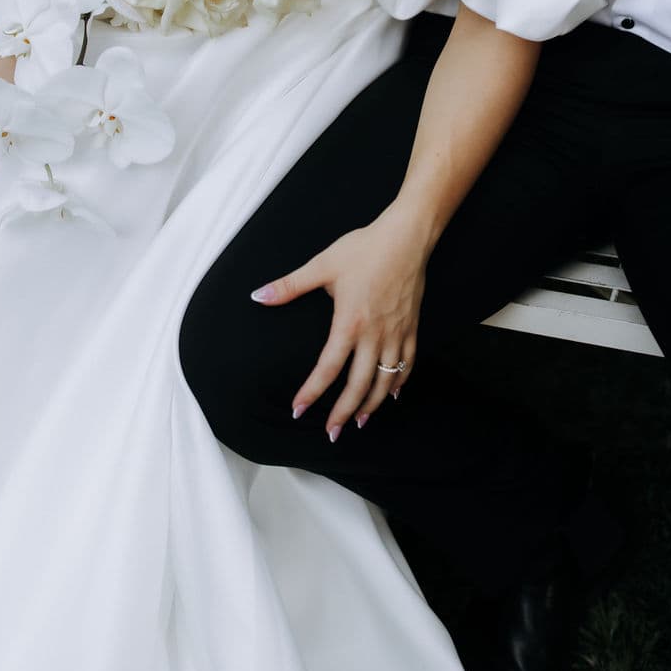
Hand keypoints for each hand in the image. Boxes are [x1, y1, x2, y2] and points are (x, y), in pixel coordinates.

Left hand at [251, 201, 432, 440]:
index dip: (311, 392)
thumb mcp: (322, 264)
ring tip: (359, 422)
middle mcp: (374, 334)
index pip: (327, 368)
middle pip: (358, 385)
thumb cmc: (364, 248)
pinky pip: (407, 363)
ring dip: (372, 404)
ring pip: (385, 380)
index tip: (299, 410)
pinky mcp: (412, 327)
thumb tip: (258, 296)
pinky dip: (399, 382)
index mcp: (349, 322)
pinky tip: (392, 393)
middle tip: (332, 434)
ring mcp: (396, 333)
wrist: (406, 236)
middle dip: (343, 412)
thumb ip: (289, 285)